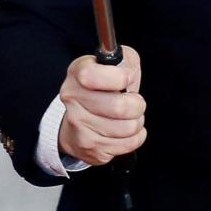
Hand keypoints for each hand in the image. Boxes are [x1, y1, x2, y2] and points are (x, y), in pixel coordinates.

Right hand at [55, 46, 144, 164]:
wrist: (79, 120)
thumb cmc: (104, 87)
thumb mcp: (114, 64)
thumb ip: (125, 62)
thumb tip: (128, 74)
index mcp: (77, 73)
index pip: (92, 76)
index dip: (120, 78)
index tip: (126, 79)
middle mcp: (73, 100)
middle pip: (119, 107)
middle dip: (137, 104)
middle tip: (134, 102)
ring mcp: (79, 126)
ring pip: (128, 128)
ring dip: (137, 121)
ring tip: (129, 117)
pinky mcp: (90, 148)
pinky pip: (129, 144)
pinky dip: (136, 137)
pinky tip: (125, 131)